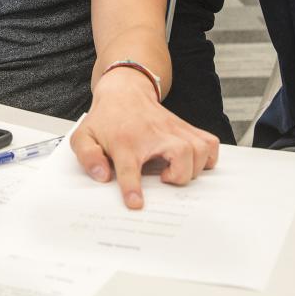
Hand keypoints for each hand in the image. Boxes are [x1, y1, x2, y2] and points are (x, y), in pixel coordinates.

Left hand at [70, 67, 219, 209]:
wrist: (124, 91)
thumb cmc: (106, 119)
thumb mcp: (84, 136)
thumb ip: (87, 156)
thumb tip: (101, 175)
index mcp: (126, 141)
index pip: (129, 166)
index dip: (132, 187)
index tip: (136, 203)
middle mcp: (154, 134)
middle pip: (181, 154)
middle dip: (179, 176)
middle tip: (163, 178)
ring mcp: (174, 129)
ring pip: (201, 150)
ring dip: (194, 168)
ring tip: (176, 171)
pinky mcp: (186, 128)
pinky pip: (210, 143)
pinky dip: (209, 157)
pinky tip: (193, 163)